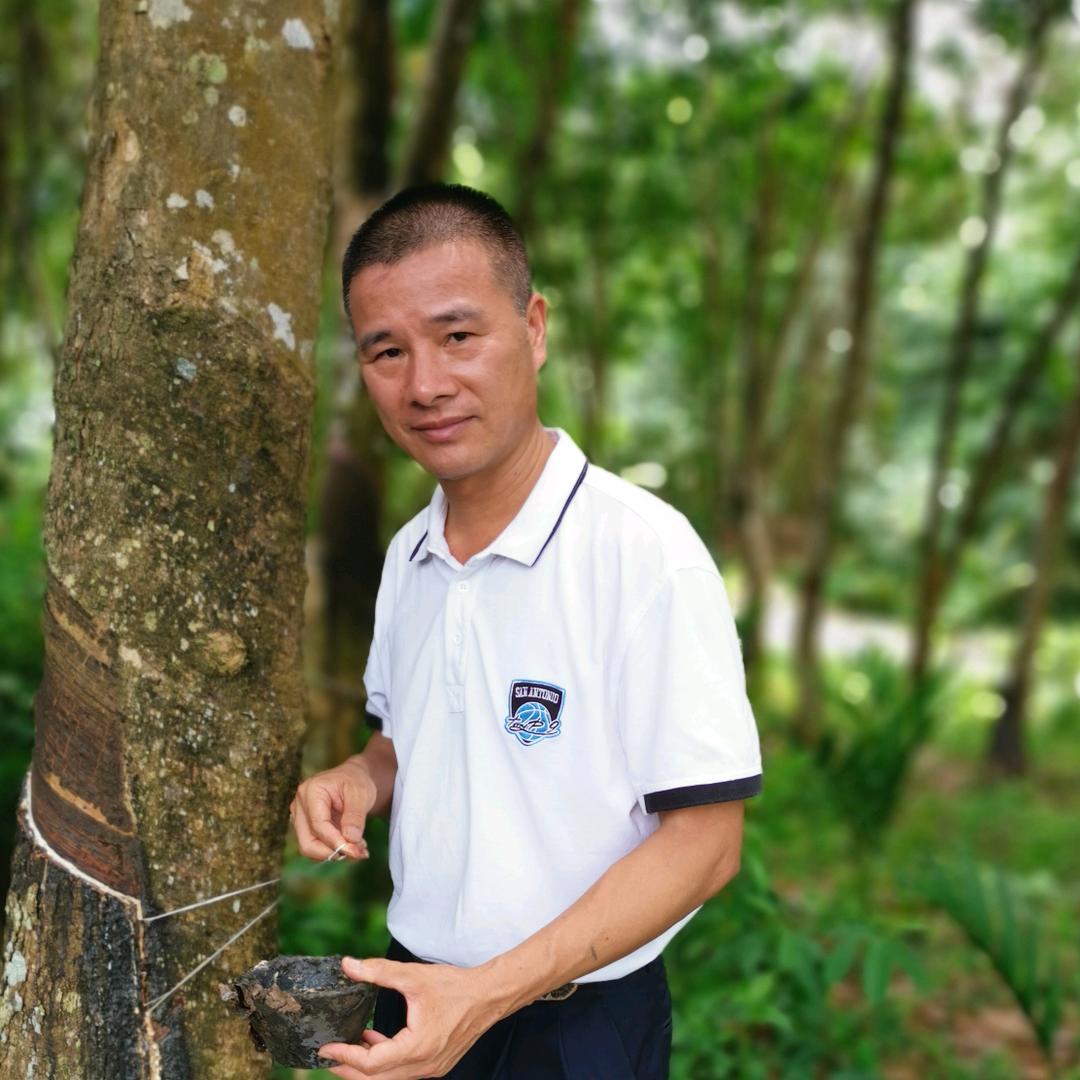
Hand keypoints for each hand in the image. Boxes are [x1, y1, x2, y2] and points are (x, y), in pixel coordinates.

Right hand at [290, 760, 375, 861]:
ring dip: (334, 853)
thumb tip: (350, 840)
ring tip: (359, 847)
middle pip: (307, 842)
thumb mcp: (361, 793)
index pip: (319, 825)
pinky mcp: (304, 827)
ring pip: (309, 848)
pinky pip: (315, 846)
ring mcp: (299, 817)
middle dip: (333, 852)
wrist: (352, 779)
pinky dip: (332, 850)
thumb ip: (355, 816)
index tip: (356, 852)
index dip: (336, 842)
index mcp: (311, 791)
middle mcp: (299, 805)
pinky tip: (351, 844)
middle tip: (359, 852)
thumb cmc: (355, 781)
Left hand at [317, 956, 504, 1078]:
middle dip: (349, 1069)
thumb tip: (349, 965)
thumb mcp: (413, 976)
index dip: (345, 1055)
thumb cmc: (455, 987)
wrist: (489, 996)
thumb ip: (379, 971)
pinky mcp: (436, 1064)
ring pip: (390, 1078)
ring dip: (367, 1067)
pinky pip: (403, 1071)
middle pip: (377, 1078)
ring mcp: (432, 1068)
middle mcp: (424, 1065)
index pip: (371, 1063)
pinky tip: (376, 1040)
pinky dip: (386, 1062)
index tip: (326, 1047)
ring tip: (348, 1048)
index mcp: (417, 1047)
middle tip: (328, 1057)